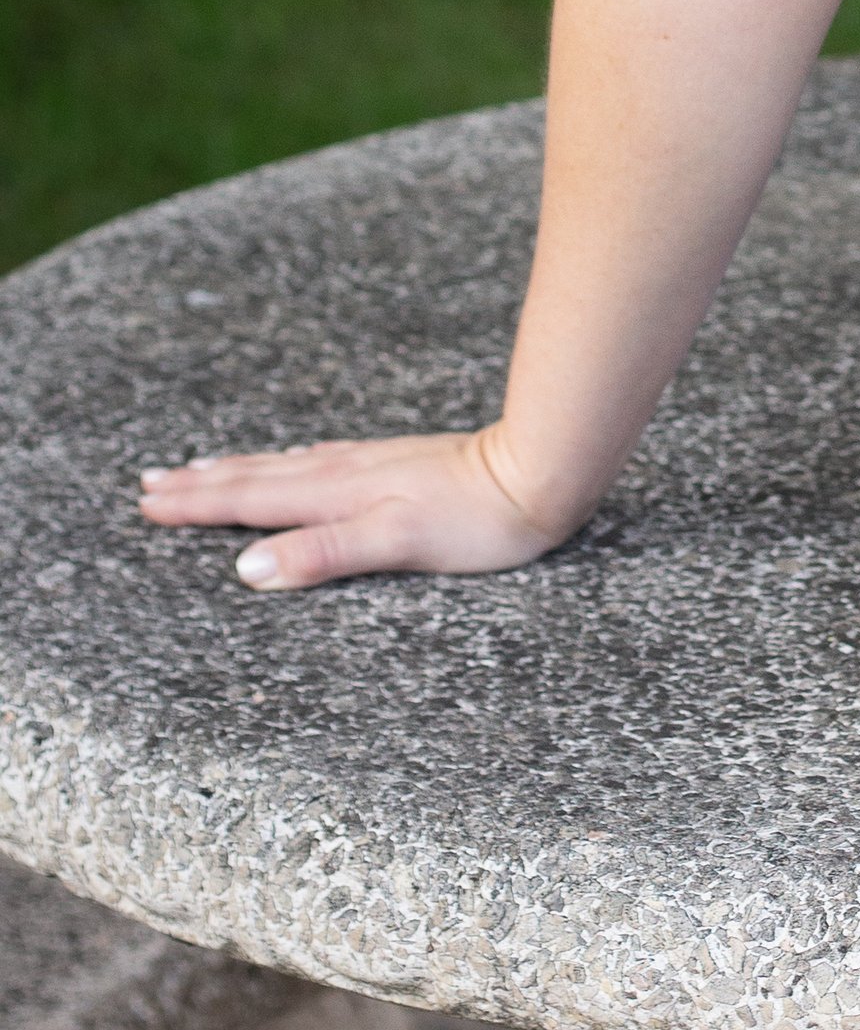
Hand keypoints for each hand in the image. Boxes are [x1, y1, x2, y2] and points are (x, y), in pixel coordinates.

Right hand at [136, 422, 571, 588]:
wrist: (542, 470)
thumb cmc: (478, 518)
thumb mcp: (397, 544)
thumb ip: (324, 554)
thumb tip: (247, 569)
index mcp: (338, 495)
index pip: (252, 501)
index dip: (198, 505)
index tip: (147, 504)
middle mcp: (348, 473)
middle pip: (259, 478)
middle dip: (202, 484)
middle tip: (149, 482)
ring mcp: (374, 465)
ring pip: (289, 465)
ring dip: (240, 469)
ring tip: (202, 467)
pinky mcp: (401, 464)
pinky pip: (324, 461)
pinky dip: (292, 462)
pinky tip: (300, 461)